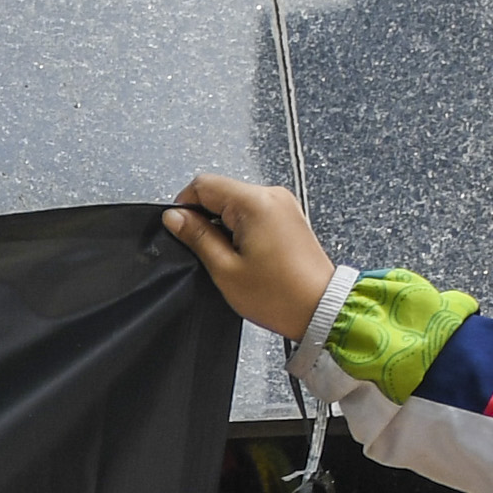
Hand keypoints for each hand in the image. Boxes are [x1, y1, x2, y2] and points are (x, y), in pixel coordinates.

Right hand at [164, 175, 337, 340]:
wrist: (319, 308)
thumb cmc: (279, 295)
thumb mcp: (225, 269)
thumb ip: (197, 237)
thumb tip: (174, 217)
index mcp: (255, 202)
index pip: (203, 184)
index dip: (185, 207)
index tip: (181, 231)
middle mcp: (272, 195)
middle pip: (221, 191)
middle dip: (206, 218)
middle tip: (208, 252)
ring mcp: (283, 204)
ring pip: (236, 203)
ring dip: (225, 225)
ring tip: (231, 257)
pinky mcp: (288, 216)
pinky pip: (254, 212)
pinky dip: (242, 229)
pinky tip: (246, 255)